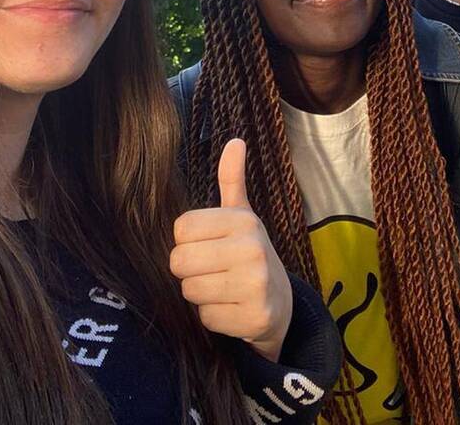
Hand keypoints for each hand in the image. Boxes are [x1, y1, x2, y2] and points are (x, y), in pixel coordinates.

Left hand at [171, 139, 292, 361]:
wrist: (280, 303)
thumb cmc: (248, 255)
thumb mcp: (242, 216)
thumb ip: (232, 180)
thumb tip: (235, 140)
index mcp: (243, 220)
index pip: (181, 228)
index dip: (188, 241)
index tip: (209, 246)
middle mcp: (253, 248)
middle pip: (180, 261)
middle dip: (189, 270)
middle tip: (212, 271)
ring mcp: (256, 284)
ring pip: (190, 290)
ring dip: (201, 295)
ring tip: (223, 289)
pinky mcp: (255, 317)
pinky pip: (205, 317)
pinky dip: (214, 318)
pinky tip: (232, 309)